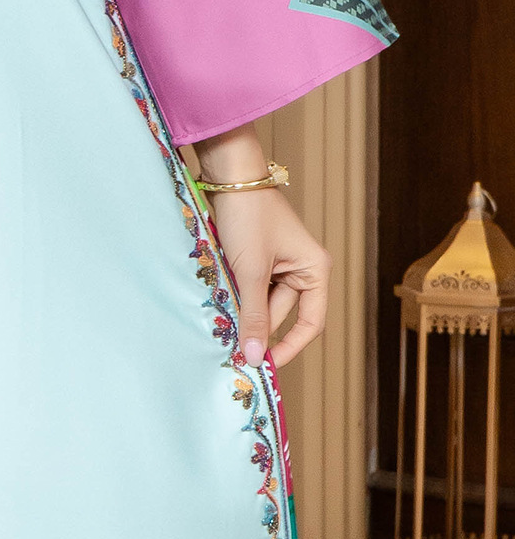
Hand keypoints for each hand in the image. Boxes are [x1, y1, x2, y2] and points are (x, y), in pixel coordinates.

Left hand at [194, 124, 330, 369]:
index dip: (290, 346)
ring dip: (244, 306)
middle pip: (282, 311)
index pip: (310, 322)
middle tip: (230, 339)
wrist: (228, 174)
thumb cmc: (247, 217)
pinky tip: (222, 294)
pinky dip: (239, 292)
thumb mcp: (250, 271)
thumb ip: (254, 315)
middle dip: (257, 323)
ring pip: (263, 299)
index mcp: (315, 269)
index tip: (266, 364)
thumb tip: (255, 357)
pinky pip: (253, 284)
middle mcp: (303, 266)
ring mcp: (281, 260)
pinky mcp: (261, 254)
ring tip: (222, 309)